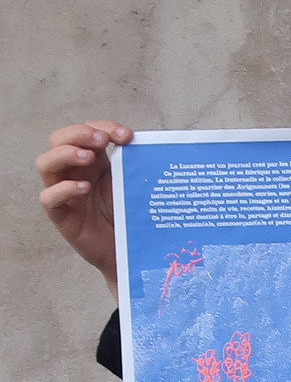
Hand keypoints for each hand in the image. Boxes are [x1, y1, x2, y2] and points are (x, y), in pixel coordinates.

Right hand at [36, 120, 133, 302]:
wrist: (130, 255)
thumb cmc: (131, 219)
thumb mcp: (134, 189)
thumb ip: (136, 168)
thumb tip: (153, 146)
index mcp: (93, 162)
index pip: (87, 132)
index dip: (103, 127)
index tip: (127, 135)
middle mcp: (74, 172)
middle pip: (59, 140)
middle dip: (79, 133)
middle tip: (102, 140)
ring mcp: (64, 193)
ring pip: (46, 164)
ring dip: (65, 154)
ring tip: (87, 157)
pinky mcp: (61, 215)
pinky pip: (49, 198)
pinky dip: (63, 189)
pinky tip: (83, 188)